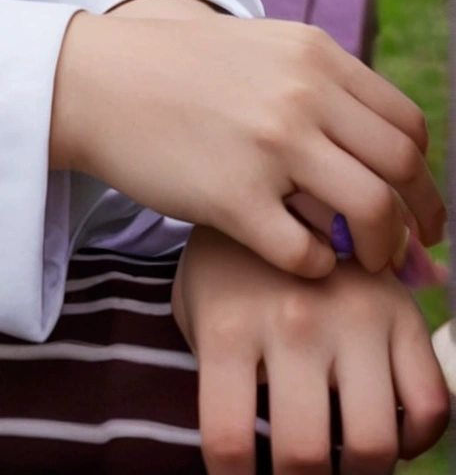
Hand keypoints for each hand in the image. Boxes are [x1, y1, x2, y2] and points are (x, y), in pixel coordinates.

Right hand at [49, 11, 443, 276]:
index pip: (406, 125)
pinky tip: (296, 258)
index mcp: (314, 56)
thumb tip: (397, 171)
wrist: (96, 81)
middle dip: (416, 221)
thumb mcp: (264, 55)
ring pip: (371, 212)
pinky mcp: (233, 196)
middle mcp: (301, 94)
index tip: (416, 207)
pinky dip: (315, 268)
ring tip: (356, 260)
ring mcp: (269, 145)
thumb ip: (327, 97)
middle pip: (401, 170)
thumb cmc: (183, 73)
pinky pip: (308, 255)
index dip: (421, 176)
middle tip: (404, 251)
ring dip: (377, 250)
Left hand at [171, 225, 448, 474]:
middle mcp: (293, 322)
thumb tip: (245, 458)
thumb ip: (213, 377)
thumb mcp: (196, 311)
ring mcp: (353, 316)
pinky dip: (417, 440)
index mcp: (229, 326)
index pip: (230, 441)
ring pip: (373, 442)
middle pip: (304, 456)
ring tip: (340, 465)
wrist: (270, 181)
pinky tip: (390, 437)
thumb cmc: (225, 265)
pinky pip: (431, 402)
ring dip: (358, 473)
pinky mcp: (400, 312)